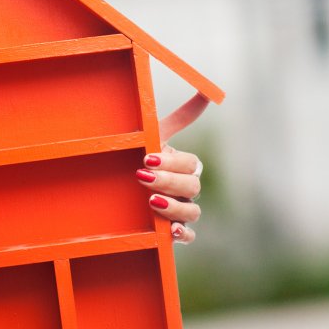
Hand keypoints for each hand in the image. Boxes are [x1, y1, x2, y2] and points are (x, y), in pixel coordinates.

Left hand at [138, 92, 208, 243]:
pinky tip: (170, 230)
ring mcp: (181, 210)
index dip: (173, 162)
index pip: (191, 164)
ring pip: (193, 211)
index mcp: (183, 166)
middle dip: (168, 181)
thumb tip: (207, 92)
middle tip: (142, 176)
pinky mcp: (173, 230)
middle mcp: (186, 189)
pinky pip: (188, 236)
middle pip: (192, 186)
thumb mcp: (154, 137)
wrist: (121, 188)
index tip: (148, 158)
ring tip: (152, 201)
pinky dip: (182, 234)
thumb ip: (180, 119)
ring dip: (175, 207)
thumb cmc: (142, 158)